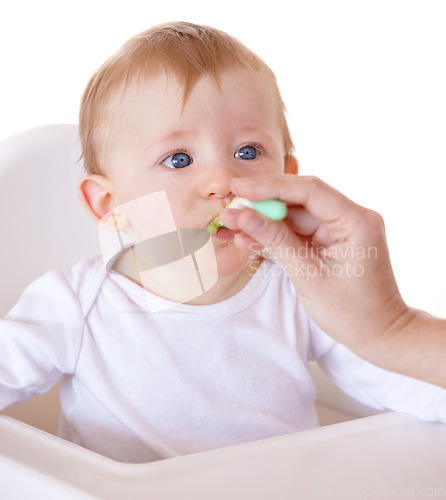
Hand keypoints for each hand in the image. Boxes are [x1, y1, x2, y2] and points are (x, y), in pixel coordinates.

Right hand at [220, 174, 445, 386]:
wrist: (378, 334)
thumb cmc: (352, 313)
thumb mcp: (309, 276)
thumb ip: (276, 241)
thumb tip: (245, 216)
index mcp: (356, 221)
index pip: (309, 190)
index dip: (270, 186)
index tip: (239, 188)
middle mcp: (351, 217)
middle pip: (299, 199)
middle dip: (261, 203)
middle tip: (229, 206)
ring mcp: (340, 228)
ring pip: (294, 215)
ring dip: (263, 221)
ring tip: (230, 225)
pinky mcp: (330, 240)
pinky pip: (297, 231)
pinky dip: (274, 235)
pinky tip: (247, 240)